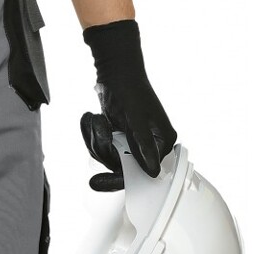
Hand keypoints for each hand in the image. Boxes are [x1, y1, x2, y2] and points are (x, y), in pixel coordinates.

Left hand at [79, 19, 176, 187]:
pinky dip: (91, 132)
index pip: (143, 172)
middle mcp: (151, 144)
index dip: (118, 177)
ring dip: (94, 137)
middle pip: (120, 165)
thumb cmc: (130, 90)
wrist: (115, 69)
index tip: (97, 183)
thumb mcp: (137, 119)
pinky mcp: (118, 135)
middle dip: (102, 146)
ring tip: (95, 116)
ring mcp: (133, 140)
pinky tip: (91, 116)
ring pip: (107, 155)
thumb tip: (154, 172)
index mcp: (162, 141)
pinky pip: (100, 145)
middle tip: (98, 124)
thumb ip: (144, 147)